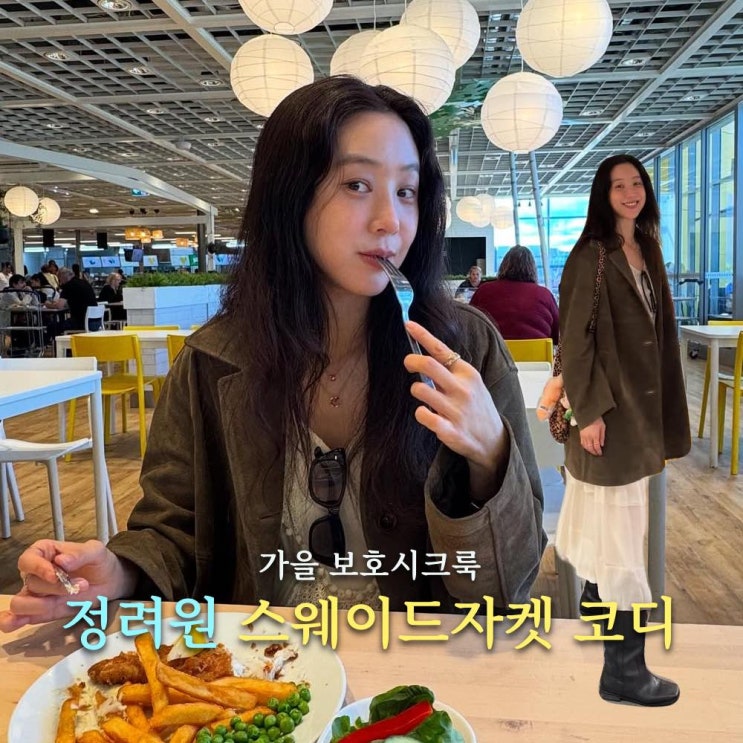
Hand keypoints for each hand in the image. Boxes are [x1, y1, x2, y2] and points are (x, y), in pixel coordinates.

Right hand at [0, 539, 135, 632]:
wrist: (111, 581)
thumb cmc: (100, 562)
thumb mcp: (96, 551)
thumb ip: (80, 554)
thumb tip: (61, 560)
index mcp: (45, 552)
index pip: (27, 560)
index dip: (38, 568)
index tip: (55, 575)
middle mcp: (36, 573)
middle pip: (30, 583)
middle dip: (56, 587)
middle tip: (82, 585)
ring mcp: (37, 594)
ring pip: (21, 602)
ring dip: (40, 605)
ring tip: (65, 601)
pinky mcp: (42, 611)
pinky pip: (19, 617)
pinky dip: (13, 621)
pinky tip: (16, 623)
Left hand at [402, 321, 506, 483]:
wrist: (493, 440)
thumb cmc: (477, 407)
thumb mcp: (471, 383)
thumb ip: (451, 370)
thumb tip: (424, 353)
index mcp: (468, 374)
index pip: (441, 349)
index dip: (422, 335)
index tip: (408, 325)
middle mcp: (463, 390)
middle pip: (428, 365)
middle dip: (411, 361)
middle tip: (408, 363)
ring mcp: (456, 410)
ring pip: (420, 389)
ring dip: (416, 390)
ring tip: (424, 395)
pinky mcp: (450, 430)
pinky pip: (423, 415)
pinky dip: (420, 413)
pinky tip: (428, 414)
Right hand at [580, 417, 605, 455]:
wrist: (587, 414)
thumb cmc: (597, 420)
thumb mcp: (603, 427)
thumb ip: (602, 436)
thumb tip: (602, 444)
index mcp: (594, 435)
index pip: (596, 446)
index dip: (598, 451)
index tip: (600, 453)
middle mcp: (588, 437)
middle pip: (590, 448)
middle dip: (594, 452)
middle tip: (596, 454)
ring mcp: (583, 436)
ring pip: (585, 446)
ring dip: (589, 450)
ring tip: (592, 452)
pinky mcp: (580, 434)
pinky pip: (582, 443)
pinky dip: (584, 446)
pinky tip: (587, 447)